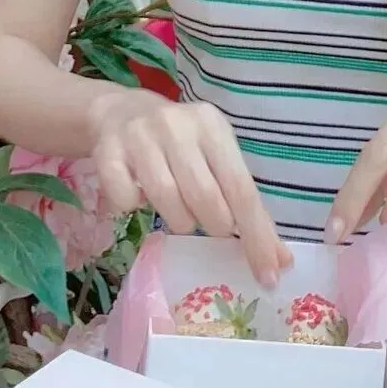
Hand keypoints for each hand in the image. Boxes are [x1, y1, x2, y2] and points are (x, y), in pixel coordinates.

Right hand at [88, 89, 292, 284]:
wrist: (121, 112)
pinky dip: (134, 208)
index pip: (241, 187)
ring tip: (179, 212)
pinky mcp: (107, 152)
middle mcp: (176, 125)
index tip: (268, 275)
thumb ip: (245, 205)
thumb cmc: (181, 144)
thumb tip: (279, 260)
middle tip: (211, 227)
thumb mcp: (216, 159)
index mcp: (211, 125)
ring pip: (166, 199)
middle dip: (214, 226)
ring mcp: (139, 136)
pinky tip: (138, 195)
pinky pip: (126, 200)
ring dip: (177, 220)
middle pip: (204, 196)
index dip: (256, 235)